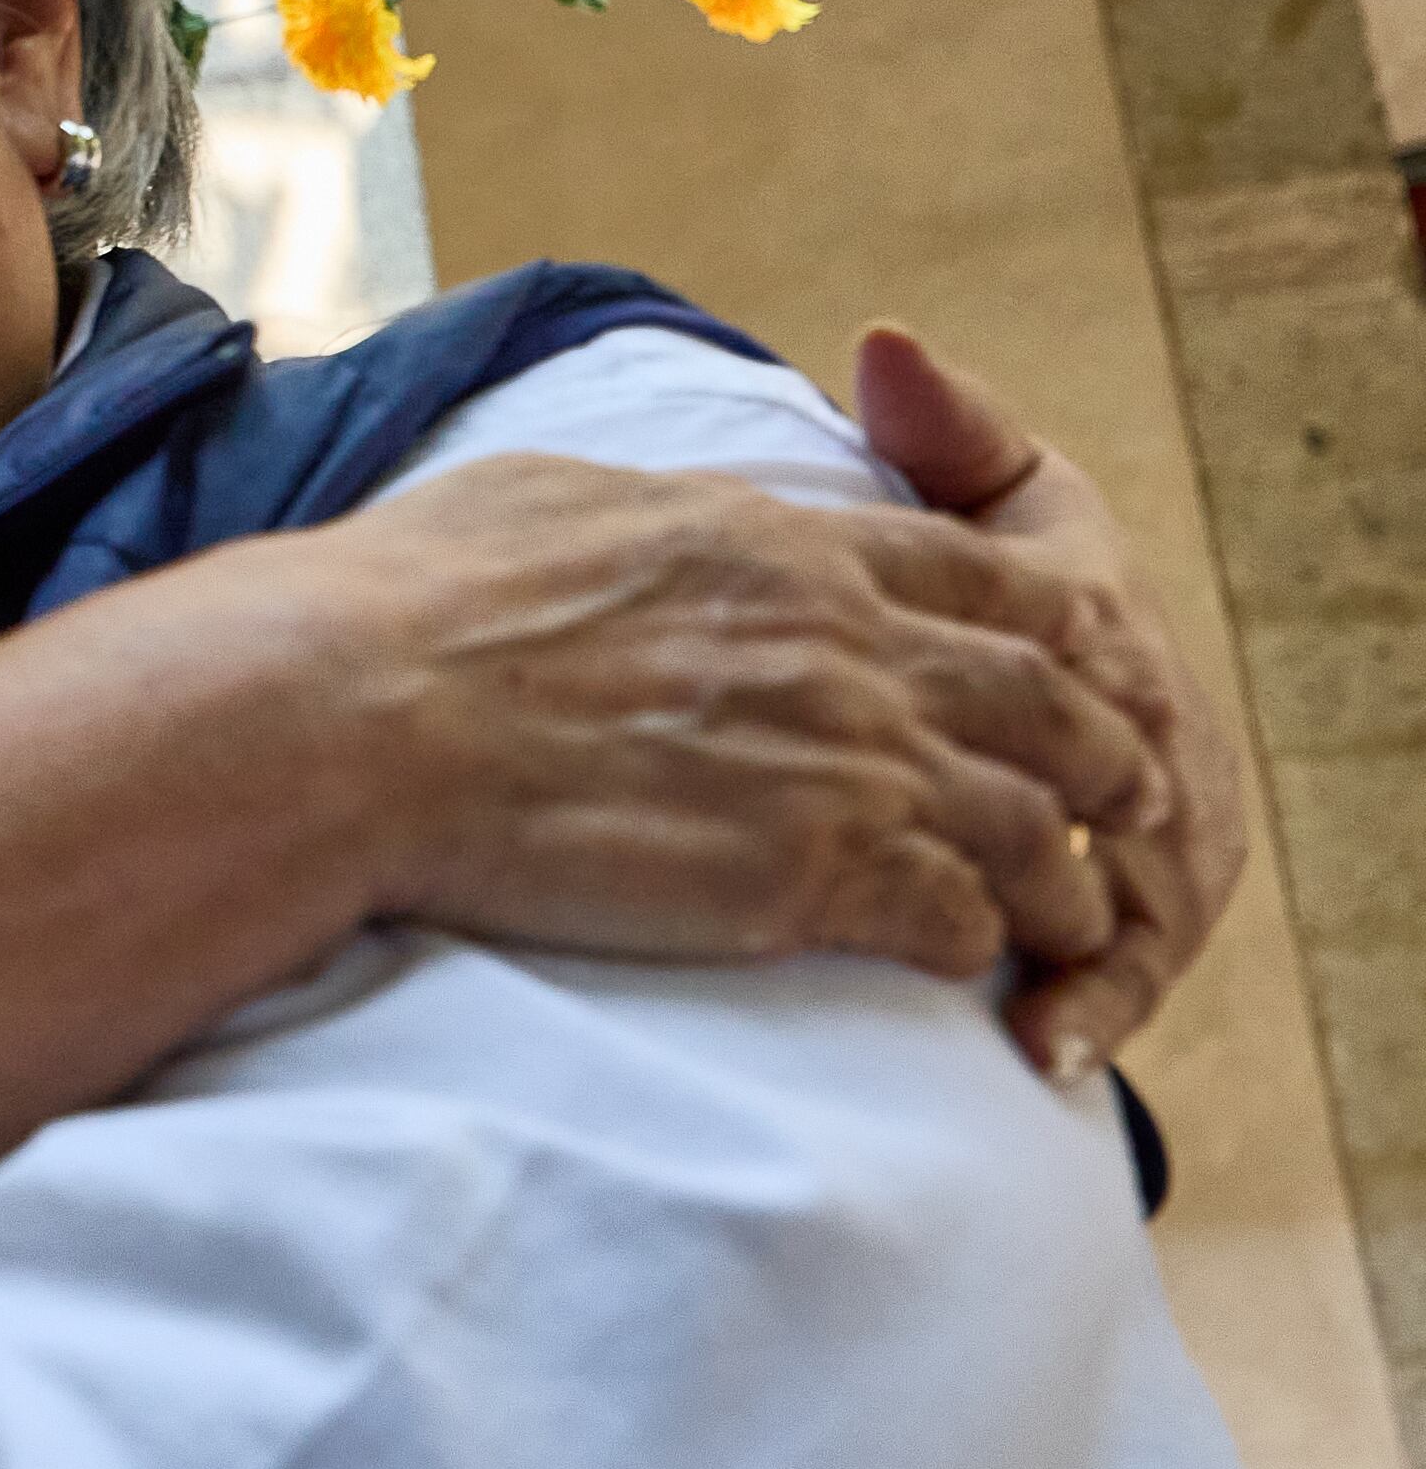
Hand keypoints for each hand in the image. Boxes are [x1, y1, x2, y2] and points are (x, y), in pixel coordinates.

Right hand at [276, 403, 1203, 1061]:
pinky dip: (980, 947)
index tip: (1069, 660)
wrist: (355, 717)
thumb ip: (648, 510)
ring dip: (1060, 874)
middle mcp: (842, 647)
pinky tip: (968, 970)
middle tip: (1114, 797)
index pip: (977, 575)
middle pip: (1044, 699)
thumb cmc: (406, 605)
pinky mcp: (808, 880)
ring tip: (1068, 920)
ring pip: (1030, 825)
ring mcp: (839, 763)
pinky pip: (956, 922)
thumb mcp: (546, 499)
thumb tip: (653, 516)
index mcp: (781, 547)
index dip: (1044, 626)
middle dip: (1096, 752)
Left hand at [848, 324, 1246, 1074]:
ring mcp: (1154, 837)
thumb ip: (944, 433)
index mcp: (1106, 628)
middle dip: (1068, 839)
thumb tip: (883, 341)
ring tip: (1027, 1014)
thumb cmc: (1003, 587)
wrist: (1046, 681)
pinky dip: (1086, 1011)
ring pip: (1130, 897)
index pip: (1083, 653)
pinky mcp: (1137, 915)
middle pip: (1121, 790)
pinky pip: (1118, 973)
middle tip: (998, 891)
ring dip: (1084, 953)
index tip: (1021, 709)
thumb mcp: (985, 506)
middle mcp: (1150, 736)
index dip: (1055, 682)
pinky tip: (1035, 1053)